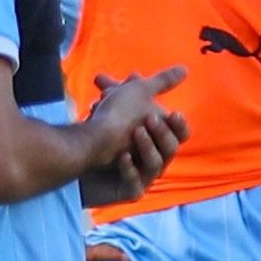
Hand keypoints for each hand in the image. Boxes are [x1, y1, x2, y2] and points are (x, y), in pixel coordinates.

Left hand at [82, 74, 190, 205]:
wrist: (77, 150)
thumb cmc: (105, 123)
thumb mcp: (125, 95)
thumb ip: (149, 82)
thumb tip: (183, 68)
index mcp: (158, 139)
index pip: (179, 135)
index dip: (180, 126)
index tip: (174, 111)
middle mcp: (153, 159)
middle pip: (171, 149)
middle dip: (163, 133)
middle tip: (149, 118)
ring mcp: (141, 177)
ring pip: (156, 165)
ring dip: (148, 147)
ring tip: (135, 133)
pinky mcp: (127, 192)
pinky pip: (135, 184)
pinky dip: (130, 169)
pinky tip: (122, 157)